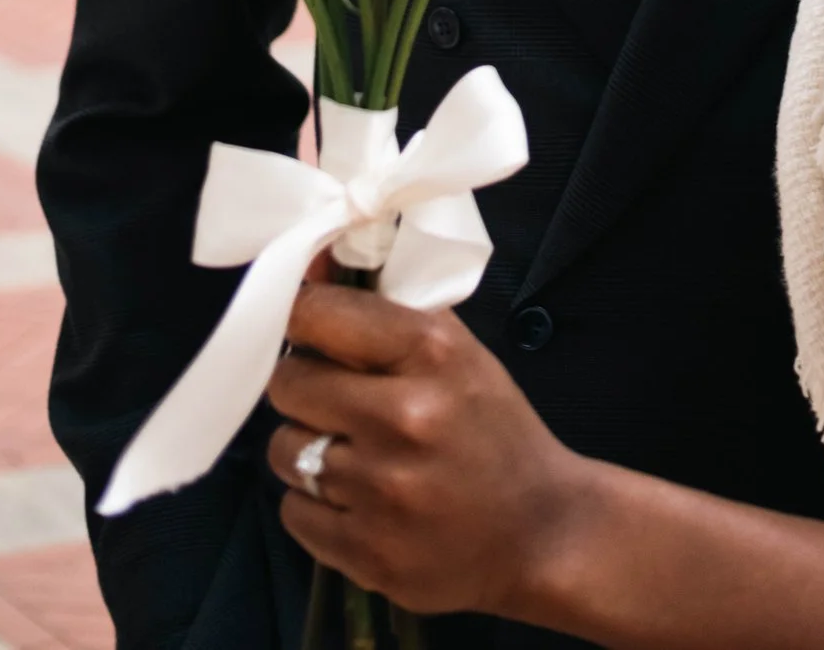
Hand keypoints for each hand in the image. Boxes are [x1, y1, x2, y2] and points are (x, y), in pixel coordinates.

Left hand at [267, 278, 584, 618]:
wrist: (540, 533)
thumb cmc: (495, 433)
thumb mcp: (461, 356)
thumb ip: (390, 313)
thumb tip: (314, 270)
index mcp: (432, 354)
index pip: (320, 315)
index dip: (301, 317)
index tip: (303, 326)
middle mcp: (402, 417)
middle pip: (288, 383)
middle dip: (302, 386)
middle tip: (329, 397)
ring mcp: (381, 490)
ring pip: (283, 450)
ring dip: (307, 447)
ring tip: (350, 454)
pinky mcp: (364, 551)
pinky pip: (293, 511)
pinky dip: (316, 504)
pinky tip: (356, 501)